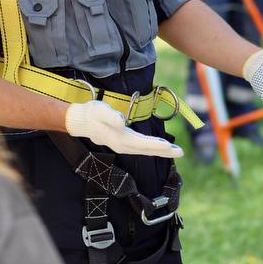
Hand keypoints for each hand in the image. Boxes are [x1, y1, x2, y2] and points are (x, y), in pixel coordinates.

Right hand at [64, 101, 182, 157]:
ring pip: (145, 150)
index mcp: (119, 138)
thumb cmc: (92, 114)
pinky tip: (162, 148)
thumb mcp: (99, 111)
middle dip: (164, 151)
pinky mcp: (124, 144)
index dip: (155, 144)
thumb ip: (110, 116)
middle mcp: (123, 145)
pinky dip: (153, 149)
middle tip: (181, 152)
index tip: (168, 145)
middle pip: (147, 150)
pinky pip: (142, 149)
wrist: (81, 121)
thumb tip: (121, 121)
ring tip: (176, 151)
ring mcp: (123, 146)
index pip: (141, 143)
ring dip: (161, 151)